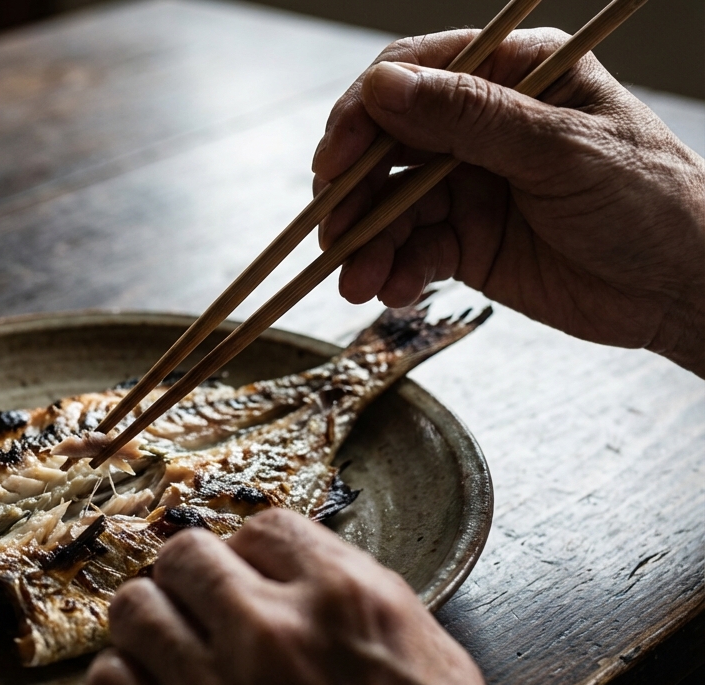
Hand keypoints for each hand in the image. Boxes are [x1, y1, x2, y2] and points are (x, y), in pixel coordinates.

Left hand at [87, 510, 551, 684]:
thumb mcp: (438, 663)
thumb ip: (365, 602)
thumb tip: (308, 572)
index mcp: (347, 601)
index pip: (265, 526)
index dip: (255, 549)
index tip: (253, 572)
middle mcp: (273, 633)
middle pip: (186, 554)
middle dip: (194, 574)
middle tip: (205, 602)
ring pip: (134, 608)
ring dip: (152, 617)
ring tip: (173, 642)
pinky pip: (106, 683)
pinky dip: (122, 678)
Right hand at [312, 29, 704, 376]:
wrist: (682, 290)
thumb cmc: (650, 201)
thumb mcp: (560, 151)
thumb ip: (470, 119)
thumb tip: (384, 87)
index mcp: (513, 75)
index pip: (416, 76)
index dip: (364, 115)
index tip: (335, 161)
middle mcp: (483, 126)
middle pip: (388, 145)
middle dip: (354, 192)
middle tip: (333, 232)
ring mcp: (470, 184)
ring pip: (391, 206)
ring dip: (366, 243)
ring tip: (356, 282)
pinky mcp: (467, 241)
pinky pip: (411, 251)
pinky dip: (393, 271)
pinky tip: (392, 290)